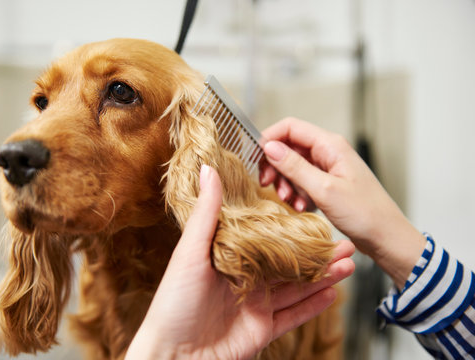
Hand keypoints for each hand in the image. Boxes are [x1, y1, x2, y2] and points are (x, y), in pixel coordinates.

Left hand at [125, 165, 354, 359]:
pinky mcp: (263, 329)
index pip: (265, 238)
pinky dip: (314, 306)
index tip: (311, 216)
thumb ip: (206, 213)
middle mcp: (245, 280)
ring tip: (348, 264)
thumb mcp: (190, 252)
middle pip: (287, 263)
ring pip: (296, 288)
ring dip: (322, 276)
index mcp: (228, 258)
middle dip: (316, 253)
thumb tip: (207, 170)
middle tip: (342, 242)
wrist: (173, 355)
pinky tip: (332, 293)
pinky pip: (294, 316)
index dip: (290, 228)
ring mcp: (255, 305)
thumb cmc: (173, 303)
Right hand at [260, 118, 424, 288]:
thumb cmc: (364, 213)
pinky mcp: (327, 184)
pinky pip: (303, 182)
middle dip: (275, 166)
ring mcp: (328, 168)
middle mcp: (328, 152)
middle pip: (289, 147)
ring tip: (290, 201)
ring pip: (293, 166)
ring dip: (286, 183)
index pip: (290, 127)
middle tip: (267, 184)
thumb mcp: (324, 189)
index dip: (269, 139)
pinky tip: (302, 207)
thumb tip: (269, 147)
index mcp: (330, 145)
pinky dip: (296, 193)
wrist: (386, 237)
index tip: (256, 159)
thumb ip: (295, 167)